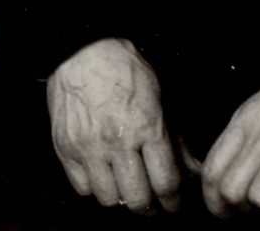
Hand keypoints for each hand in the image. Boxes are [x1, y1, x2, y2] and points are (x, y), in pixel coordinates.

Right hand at [47, 38, 181, 213]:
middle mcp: (118, 142)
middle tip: (152, 199)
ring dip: (121, 196)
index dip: (174, 201)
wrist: (84, 53)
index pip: (166, 182)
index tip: (174, 203)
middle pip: (138, 200)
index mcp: (147, 126)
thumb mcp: (161, 96)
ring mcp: (89, 149)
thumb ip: (176, 137)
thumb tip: (193, 168)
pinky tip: (104, 172)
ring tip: (126, 183)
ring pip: (109, 199)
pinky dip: (96, 186)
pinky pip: (84, 189)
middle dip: (150, 205)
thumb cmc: (126, 70)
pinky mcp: (66, 151)